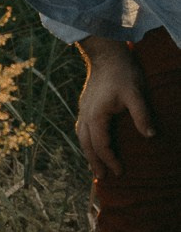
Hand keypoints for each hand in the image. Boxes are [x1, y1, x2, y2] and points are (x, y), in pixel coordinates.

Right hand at [76, 37, 154, 177]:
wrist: (106, 54)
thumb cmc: (123, 72)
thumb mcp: (136, 93)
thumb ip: (142, 115)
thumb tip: (150, 136)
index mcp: (96, 116)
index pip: (101, 145)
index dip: (110, 160)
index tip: (120, 172)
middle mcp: (85, 116)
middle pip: (87, 145)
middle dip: (94, 162)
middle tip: (102, 177)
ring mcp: (83, 110)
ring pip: (81, 137)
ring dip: (88, 153)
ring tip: (94, 166)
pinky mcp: (85, 105)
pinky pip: (82, 128)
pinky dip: (86, 141)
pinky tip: (91, 143)